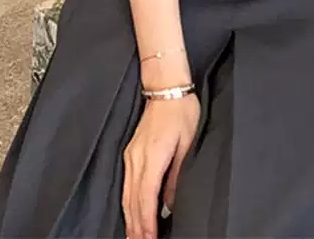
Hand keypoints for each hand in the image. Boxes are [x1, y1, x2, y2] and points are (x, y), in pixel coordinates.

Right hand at [122, 94, 200, 238]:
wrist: (165, 89)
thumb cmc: (182, 112)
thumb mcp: (187, 142)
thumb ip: (177, 174)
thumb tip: (169, 203)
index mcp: (153, 156)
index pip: (147, 197)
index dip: (147, 222)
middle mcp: (137, 158)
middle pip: (133, 200)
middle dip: (135, 226)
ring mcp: (131, 155)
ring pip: (126, 194)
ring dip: (129, 218)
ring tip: (133, 237)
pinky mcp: (130, 152)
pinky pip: (126, 184)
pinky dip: (127, 203)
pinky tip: (130, 213)